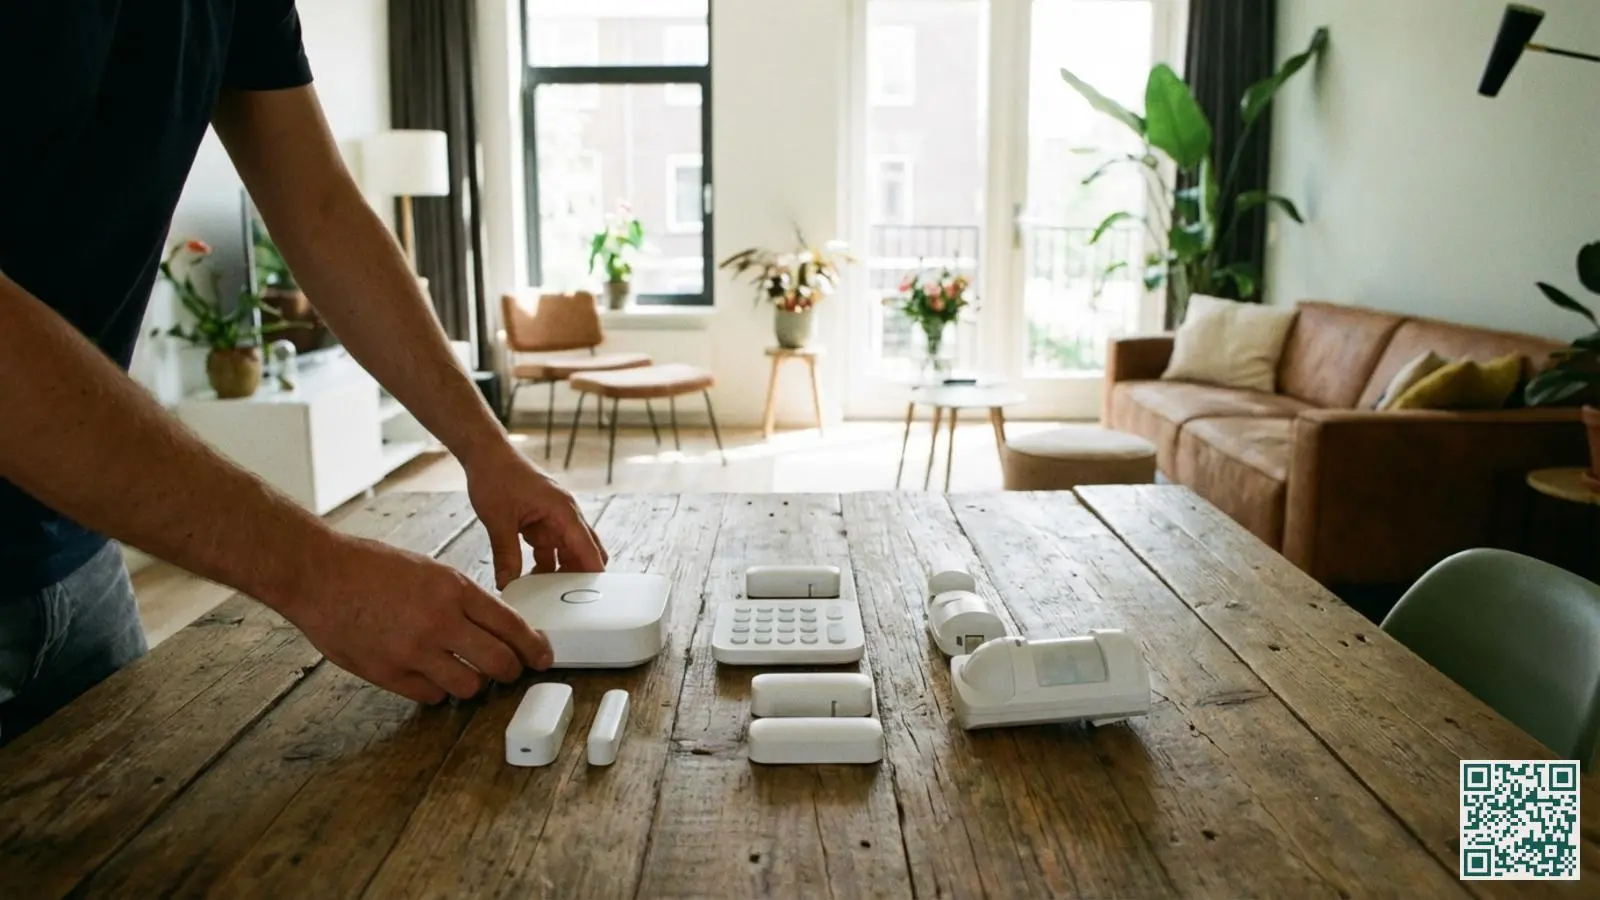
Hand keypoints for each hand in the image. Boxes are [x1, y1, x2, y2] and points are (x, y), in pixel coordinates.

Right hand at [281, 534, 553, 703]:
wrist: (319, 575)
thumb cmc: (370, 567)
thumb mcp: (429, 570)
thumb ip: (461, 599)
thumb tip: (494, 627)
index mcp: (454, 589)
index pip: (512, 626)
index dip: (534, 646)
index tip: (542, 656)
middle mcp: (440, 622)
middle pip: (499, 663)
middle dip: (510, 672)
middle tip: (509, 672)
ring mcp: (414, 651)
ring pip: (468, 687)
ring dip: (471, 684)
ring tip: (463, 673)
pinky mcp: (388, 673)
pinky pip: (430, 696)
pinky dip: (435, 690)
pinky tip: (429, 676)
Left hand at [465, 445, 606, 587]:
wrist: (486, 454)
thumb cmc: (497, 475)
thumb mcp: (499, 519)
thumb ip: (506, 554)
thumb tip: (508, 584)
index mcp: (564, 512)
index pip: (588, 550)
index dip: (592, 575)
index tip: (591, 599)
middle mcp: (566, 516)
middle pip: (586, 553)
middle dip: (579, 577)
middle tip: (565, 601)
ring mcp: (555, 520)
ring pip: (568, 554)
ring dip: (560, 573)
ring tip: (545, 596)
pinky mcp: (542, 523)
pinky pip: (551, 550)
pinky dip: (545, 565)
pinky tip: (530, 580)